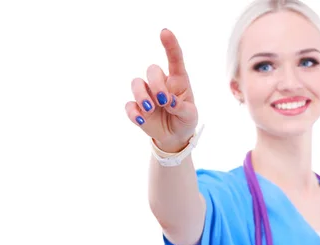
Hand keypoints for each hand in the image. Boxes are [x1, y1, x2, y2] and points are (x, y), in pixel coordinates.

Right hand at [125, 29, 198, 151]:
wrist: (175, 137)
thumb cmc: (185, 119)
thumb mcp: (190, 115)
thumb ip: (182, 108)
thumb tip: (169, 103)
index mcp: (178, 81)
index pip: (174, 59)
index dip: (170, 45)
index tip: (164, 32)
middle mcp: (160, 84)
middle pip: (152, 70)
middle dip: (156, 83)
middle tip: (163, 100)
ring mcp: (147, 95)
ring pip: (136, 83)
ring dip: (141, 95)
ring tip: (150, 109)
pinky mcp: (137, 108)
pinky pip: (129, 105)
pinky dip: (134, 112)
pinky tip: (141, 120)